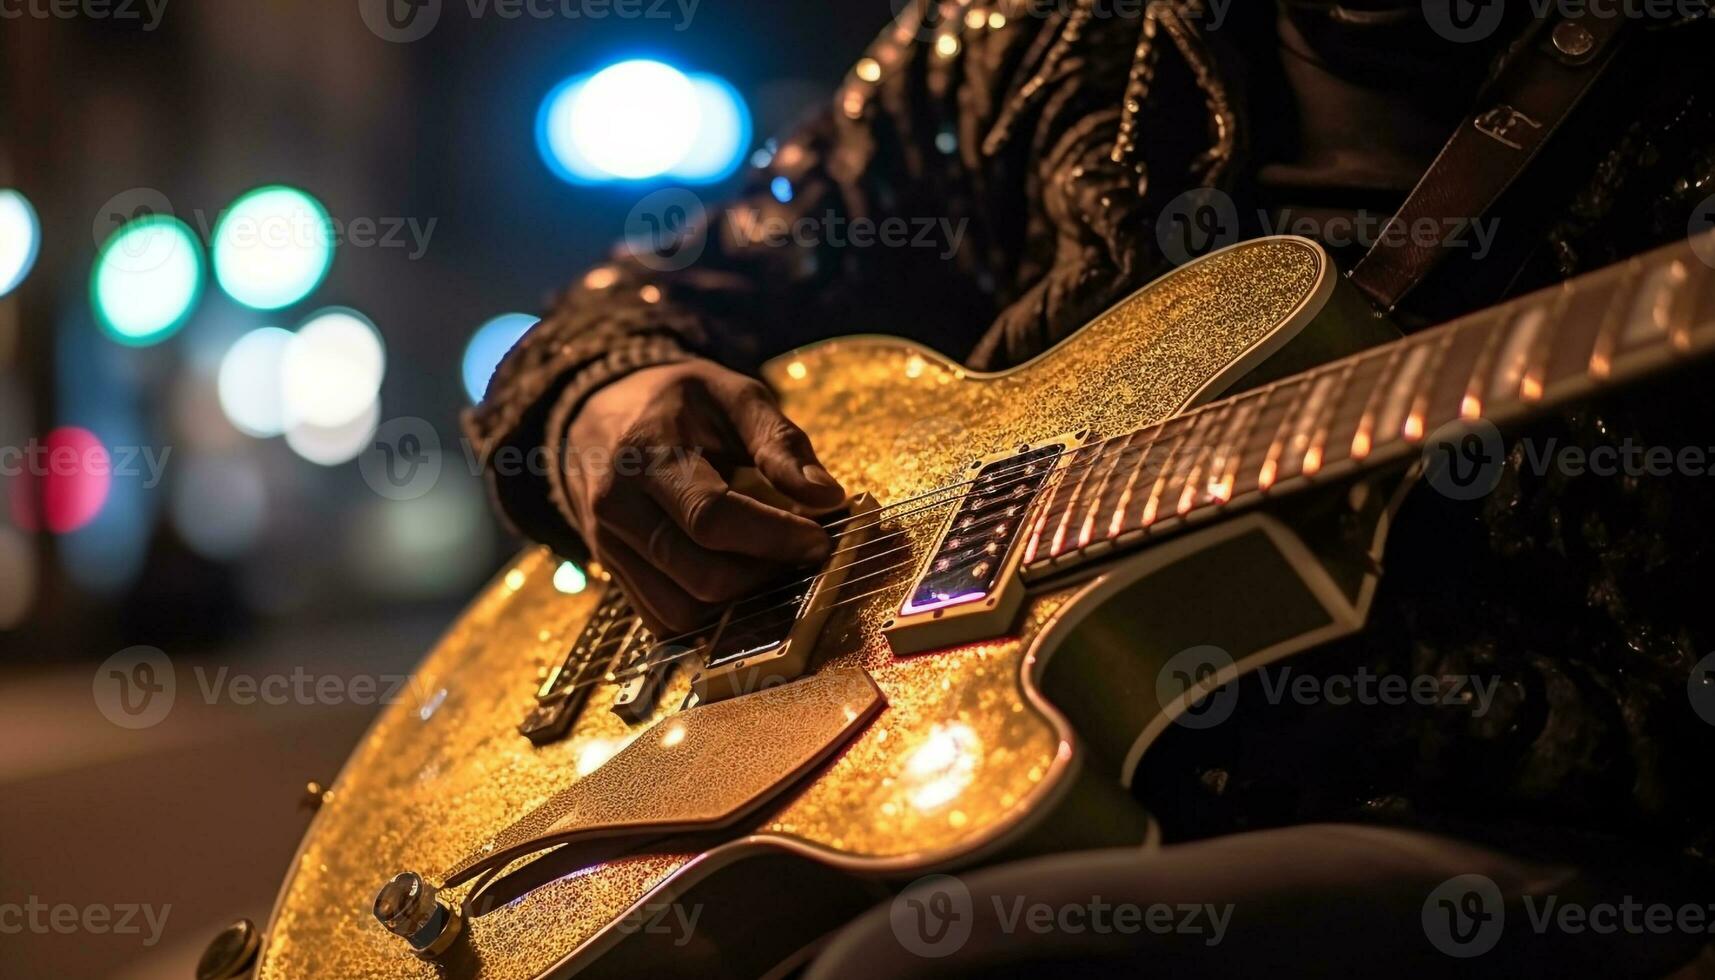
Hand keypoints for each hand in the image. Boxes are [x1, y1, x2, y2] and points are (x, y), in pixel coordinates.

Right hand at [564, 359, 846, 632]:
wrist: (600, 414)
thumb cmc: (679, 402)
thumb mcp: (734, 397)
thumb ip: (781, 443)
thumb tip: (829, 498)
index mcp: (646, 454)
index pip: (712, 517)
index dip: (774, 537)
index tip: (819, 539)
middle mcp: (617, 508)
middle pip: (700, 575)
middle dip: (765, 576)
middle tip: (802, 556)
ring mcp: (608, 547)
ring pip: (683, 611)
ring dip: (741, 603)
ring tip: (773, 568)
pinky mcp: (613, 574)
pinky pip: (664, 619)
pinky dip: (710, 617)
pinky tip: (740, 581)